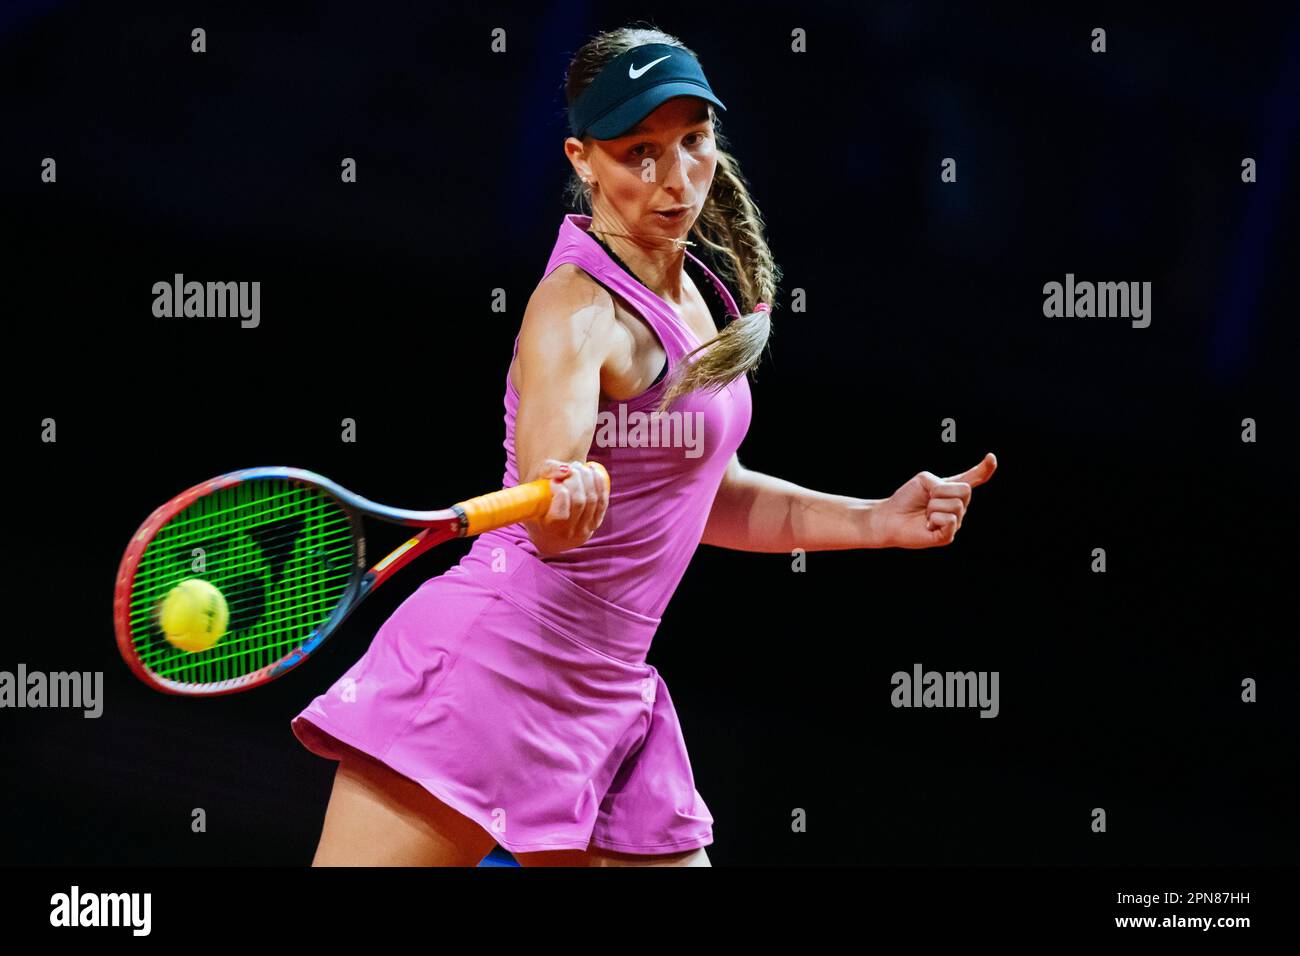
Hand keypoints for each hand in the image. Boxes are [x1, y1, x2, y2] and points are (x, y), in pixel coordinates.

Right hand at [523, 459, 609, 555]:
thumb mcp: (533, 490)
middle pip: (579, 501)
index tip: (554, 481)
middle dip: (576, 479)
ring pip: (592, 500)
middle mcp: (568, 532)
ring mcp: (584, 529)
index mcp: (549, 528)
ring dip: (588, 478)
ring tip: (578, 467)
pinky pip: (602, 502)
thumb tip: (566, 469)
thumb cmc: (538, 505)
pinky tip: (592, 471)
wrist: (550, 530)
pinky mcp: (595, 523)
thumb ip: (547, 472)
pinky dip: (599, 484)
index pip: (560, 512)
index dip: (560, 492)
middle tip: (570, 467)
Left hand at [872, 452, 996, 548]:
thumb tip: (953, 499)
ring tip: (925, 514)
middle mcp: (959, 507)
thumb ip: (943, 484)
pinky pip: (949, 520)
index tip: (991, 457)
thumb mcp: (925, 480)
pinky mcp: (947, 536)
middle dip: (940, 491)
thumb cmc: (907, 498)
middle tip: (927, 500)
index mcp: (953, 490)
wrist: (889, 517)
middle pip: (965, 490)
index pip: (975, 479)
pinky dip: (934, 518)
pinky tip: (927, 524)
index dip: (984, 469)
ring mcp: (955, 523)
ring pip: (955, 505)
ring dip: (933, 506)